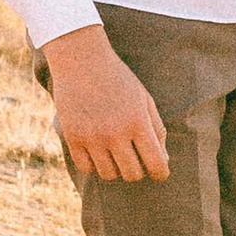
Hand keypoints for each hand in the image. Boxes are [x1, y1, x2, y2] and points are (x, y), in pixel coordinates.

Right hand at [42, 24, 169, 181]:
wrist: (81, 60)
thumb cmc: (118, 79)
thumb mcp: (144, 99)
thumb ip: (156, 129)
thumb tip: (163, 160)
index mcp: (138, 122)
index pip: (156, 164)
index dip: (160, 173)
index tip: (159, 172)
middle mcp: (115, 133)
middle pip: (132, 175)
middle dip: (138, 170)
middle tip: (135, 159)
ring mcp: (92, 137)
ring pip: (109, 175)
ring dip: (115, 168)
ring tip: (115, 153)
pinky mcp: (72, 137)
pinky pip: (86, 168)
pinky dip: (94, 164)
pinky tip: (97, 151)